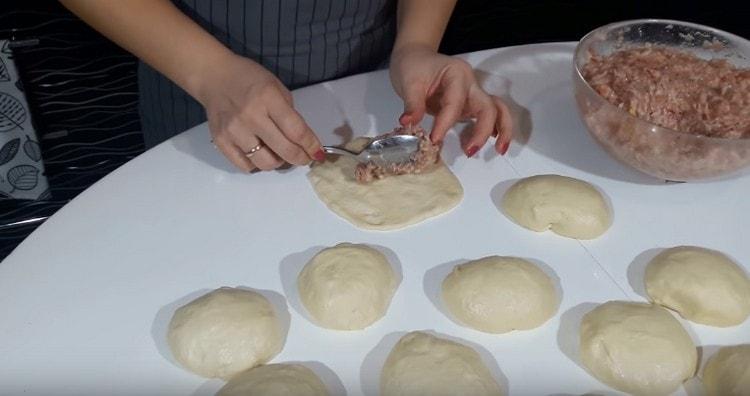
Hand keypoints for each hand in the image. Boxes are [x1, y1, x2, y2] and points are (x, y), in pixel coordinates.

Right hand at [195, 54, 324, 171]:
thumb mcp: (276, 87)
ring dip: (278, 162)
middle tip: (304, 158)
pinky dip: (258, 165)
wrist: (214, 76)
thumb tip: (302, 141)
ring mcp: (234, 131)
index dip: (311, 146)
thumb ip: (289, 113)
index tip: (318, 154)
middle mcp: (251, 116)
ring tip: (279, 154)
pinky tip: (261, 154)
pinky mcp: (221, 141)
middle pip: (284, 150)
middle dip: (300, 158)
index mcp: (268, 98)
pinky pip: (246, 166)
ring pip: (266, 163)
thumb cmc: (249, 79)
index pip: (296, 130)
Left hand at [389, 43, 512, 155]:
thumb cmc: (413, 66)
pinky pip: (489, 115)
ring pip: (497, 109)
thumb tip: (408, 124)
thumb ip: (412, 104)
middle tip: (469, 151)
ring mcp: (473, 94)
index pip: (455, 102)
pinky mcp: (471, 105)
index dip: (445, 123)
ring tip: (499, 150)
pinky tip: (494, 143)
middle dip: (483, 130)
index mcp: (456, 74)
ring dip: (502, 129)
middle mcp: (471, 83)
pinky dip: (495, 128)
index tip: (434, 139)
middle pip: (488, 106)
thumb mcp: (408, 83)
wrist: (415, 57)